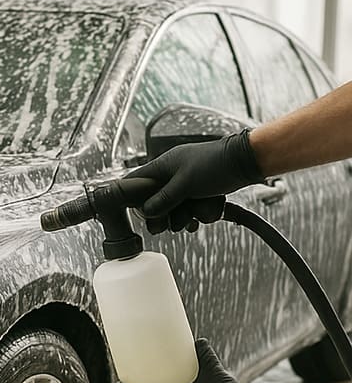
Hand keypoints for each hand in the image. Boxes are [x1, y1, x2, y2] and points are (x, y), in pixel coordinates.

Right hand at [126, 131, 264, 233]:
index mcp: (163, 166)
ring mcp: (187, 184)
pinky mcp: (200, 192)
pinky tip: (206, 211)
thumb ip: (163, 199)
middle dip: (167, 215)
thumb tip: (146, 212)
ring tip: (197, 212)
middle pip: (156, 203)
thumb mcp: (185, 183)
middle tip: (172, 220)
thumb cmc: (217, 163)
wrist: (248, 162)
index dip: (134, 199)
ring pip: (176, 209)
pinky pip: (192, 209)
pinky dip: (200, 213)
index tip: (141, 212)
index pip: (135, 182)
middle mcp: (172, 175)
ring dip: (186, 216)